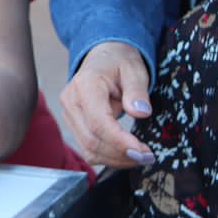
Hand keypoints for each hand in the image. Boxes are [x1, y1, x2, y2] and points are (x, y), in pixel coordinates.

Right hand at [60, 41, 154, 168]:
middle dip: (121, 154)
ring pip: (88, 149)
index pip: (98, 122)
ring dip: (115, 159)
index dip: (119, 141)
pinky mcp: (73, 125)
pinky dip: (108, 157)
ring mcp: (69, 115)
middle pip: (92, 140)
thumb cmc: (119, 62)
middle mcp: (71, 101)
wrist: (103, 58)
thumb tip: (141, 112)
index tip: (141, 151)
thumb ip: (137, 91)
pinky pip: (88, 148)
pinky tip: (127, 155)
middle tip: (147, 157)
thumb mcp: (134, 70)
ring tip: (141, 157)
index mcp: (85, 85)